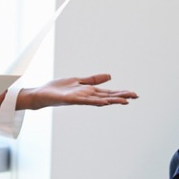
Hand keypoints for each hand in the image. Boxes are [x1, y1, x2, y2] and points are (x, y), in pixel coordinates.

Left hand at [16, 73, 137, 109]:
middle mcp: (87, 96)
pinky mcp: (71, 99)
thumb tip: (110, 76)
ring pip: (99, 100)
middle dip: (121, 96)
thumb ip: (94, 80)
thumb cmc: (59, 88)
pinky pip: (85, 100)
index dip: (121, 93)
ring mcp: (80, 98)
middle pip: (107, 96)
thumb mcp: (79, 80)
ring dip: (111, 100)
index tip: (134, 94)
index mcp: (89, 92)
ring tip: (124, 101)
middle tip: (135, 97)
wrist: (42, 94)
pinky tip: (103, 102)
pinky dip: (94, 101)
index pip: (109, 93)